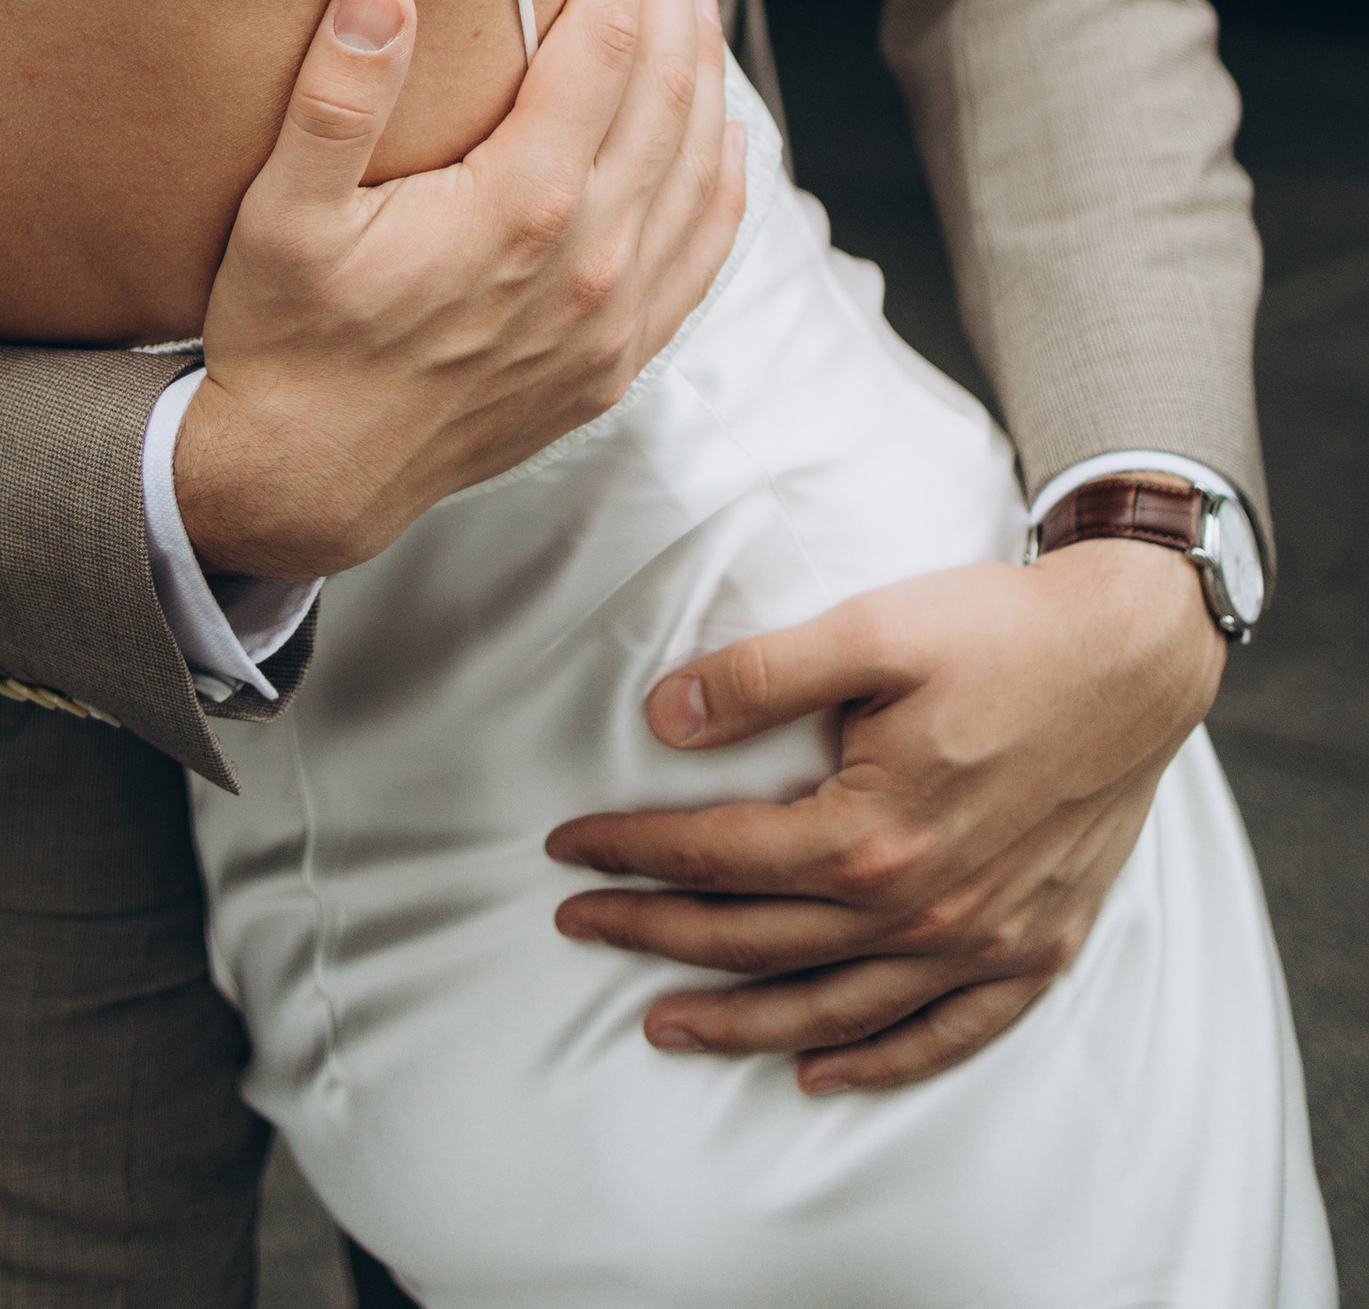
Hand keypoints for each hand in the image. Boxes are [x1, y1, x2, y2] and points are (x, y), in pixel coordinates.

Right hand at [175, 0, 743, 579]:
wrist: (308, 481)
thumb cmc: (286, 338)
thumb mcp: (281, 215)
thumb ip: (335, 99)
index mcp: (519, 208)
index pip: (605, 49)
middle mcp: (589, 262)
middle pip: (666, 93)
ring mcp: (613, 321)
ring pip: (698, 168)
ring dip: (704, 71)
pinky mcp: (614, 364)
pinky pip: (702, 257)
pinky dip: (724, 183)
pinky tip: (723, 136)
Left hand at [546, 538, 1221, 1088]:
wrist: (1134, 656)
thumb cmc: (1001, 633)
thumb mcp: (872, 630)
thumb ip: (762, 675)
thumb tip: (662, 718)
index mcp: (870, 834)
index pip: (719, 857)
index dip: (633, 854)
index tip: (567, 850)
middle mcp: (922, 909)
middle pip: (758, 940)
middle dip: (656, 938)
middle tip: (580, 929)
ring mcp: (981, 944)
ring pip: (835, 1008)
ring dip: (743, 1023)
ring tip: (665, 1025)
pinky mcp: (1034, 952)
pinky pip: (944, 1037)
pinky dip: (878, 1062)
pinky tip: (822, 1071)